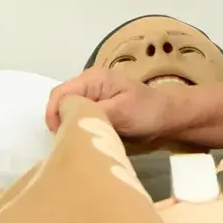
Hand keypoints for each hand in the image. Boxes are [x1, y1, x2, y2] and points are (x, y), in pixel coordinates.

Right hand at [43, 68, 177, 140]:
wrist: (168, 117)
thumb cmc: (147, 111)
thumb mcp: (122, 111)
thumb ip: (95, 111)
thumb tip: (69, 117)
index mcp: (93, 78)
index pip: (60, 94)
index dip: (54, 114)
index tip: (61, 136)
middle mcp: (88, 84)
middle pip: (61, 102)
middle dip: (59, 121)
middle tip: (67, 143)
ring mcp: (92, 96)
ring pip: (67, 111)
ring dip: (68, 126)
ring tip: (74, 143)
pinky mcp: (96, 108)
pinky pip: (78, 117)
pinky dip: (77, 128)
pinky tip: (83, 140)